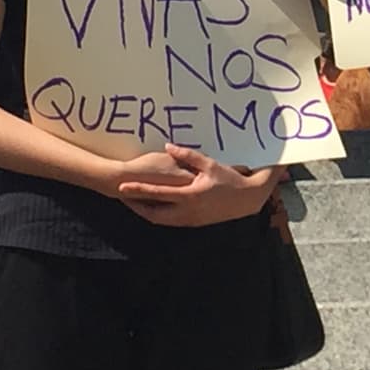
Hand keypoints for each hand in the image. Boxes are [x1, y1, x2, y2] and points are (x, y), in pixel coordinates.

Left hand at [117, 144, 279, 226]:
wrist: (248, 199)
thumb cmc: (230, 180)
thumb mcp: (209, 164)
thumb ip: (187, 156)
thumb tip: (168, 147)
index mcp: (189, 196)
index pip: (156, 194)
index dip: (137, 191)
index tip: (121, 188)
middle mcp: (187, 212)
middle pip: (153, 214)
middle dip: (136, 207)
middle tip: (124, 198)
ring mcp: (190, 220)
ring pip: (161, 220)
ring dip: (147, 212)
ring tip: (135, 201)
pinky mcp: (195, 223)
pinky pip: (171, 221)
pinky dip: (160, 215)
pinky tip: (155, 206)